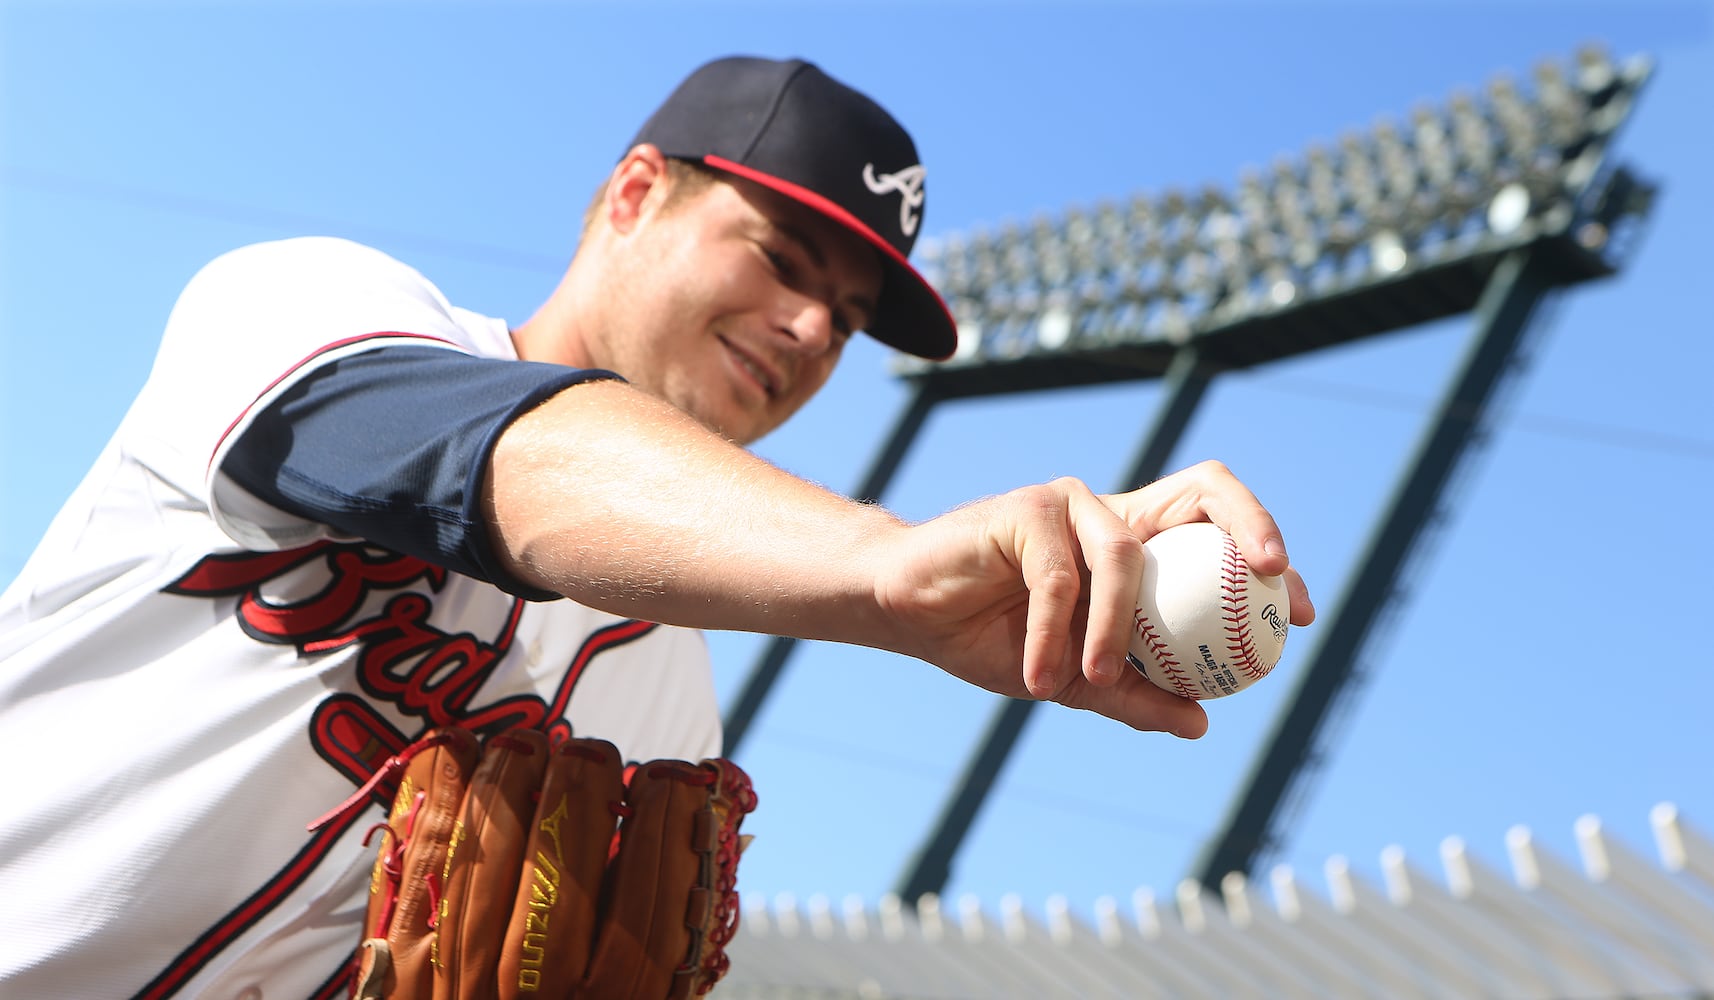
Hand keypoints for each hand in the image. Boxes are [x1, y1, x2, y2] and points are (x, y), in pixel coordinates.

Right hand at [871, 461, 1313, 737]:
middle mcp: (1112, 513)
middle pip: (1203, 489)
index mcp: (1136, 544)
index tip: (1299, 614)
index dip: (1267, 555)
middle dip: (1251, 524)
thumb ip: (1133, 694)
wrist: (910, 614)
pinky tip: (1042, 676)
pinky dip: (1054, 632)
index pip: (1217, 527)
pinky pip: (1057, 577)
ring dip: (1114, 630)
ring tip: (1090, 681)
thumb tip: (1201, 723)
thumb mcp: (1074, 678)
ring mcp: (1070, 503)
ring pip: (1125, 556)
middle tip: (1270, 580)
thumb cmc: (991, 637)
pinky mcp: (1024, 509)